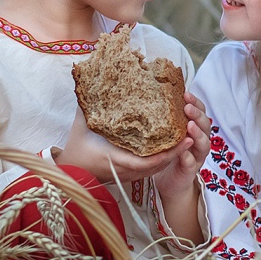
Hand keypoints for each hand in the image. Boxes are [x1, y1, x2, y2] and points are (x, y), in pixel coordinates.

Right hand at [56, 105, 189, 183]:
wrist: (68, 172)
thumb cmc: (75, 148)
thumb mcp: (81, 124)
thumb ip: (89, 105)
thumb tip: (95, 82)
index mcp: (115, 158)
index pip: (147, 162)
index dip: (166, 154)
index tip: (182, 141)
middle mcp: (124, 171)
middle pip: (157, 166)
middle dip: (175, 153)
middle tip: (191, 137)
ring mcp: (127, 176)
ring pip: (155, 169)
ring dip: (171, 157)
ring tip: (186, 141)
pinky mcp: (128, 177)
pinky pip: (149, 170)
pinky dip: (161, 161)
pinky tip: (171, 148)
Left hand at [154, 93, 210, 198]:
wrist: (169, 182)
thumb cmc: (168, 154)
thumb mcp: (168, 135)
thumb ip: (167, 120)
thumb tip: (153, 96)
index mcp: (195, 130)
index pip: (201, 112)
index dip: (196, 103)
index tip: (186, 93)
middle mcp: (199, 142)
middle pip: (206, 126)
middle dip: (198, 115)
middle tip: (187, 108)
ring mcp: (197, 156)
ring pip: (204, 144)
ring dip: (198, 134)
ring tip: (190, 126)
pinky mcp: (190, 171)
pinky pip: (192, 163)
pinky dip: (188, 157)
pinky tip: (183, 152)